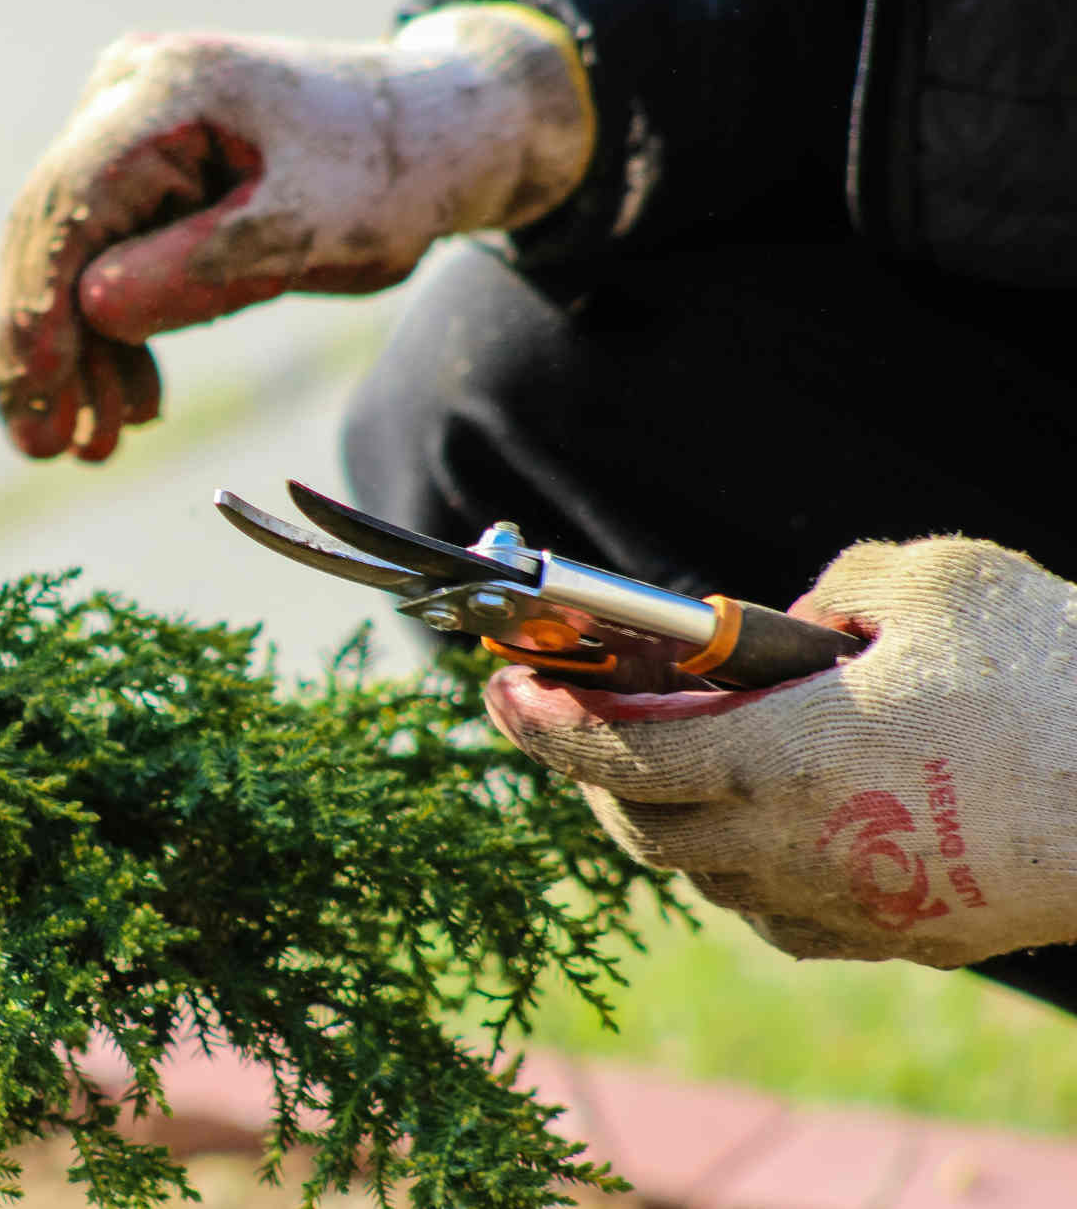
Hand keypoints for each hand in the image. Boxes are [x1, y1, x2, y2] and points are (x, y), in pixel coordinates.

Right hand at [0, 4, 593, 459]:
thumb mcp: (308, 232)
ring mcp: (130, 126)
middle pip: (54, 231)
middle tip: (44, 448)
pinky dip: (116, 330)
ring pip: (73, 252)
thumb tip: (92, 311)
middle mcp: (128, 94)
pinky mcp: (144, 167)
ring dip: (81, 353)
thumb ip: (202, 268)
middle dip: (46, 346)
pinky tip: (130, 400)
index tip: (34, 398)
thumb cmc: (386, 174)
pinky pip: (107, 252)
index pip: (70, 203)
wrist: (432, 133)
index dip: (39, 307)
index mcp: (169, 91)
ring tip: (95, 445)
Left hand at [484, 538, 1076, 967]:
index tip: (498, 691)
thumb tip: (784, 623)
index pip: (618, 754)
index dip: (544, 726)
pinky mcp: (899, 938)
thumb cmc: (1055, 676)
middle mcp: (795, 845)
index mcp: (784, 757)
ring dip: (665, 821)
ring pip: (707, 877)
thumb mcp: (933, 581)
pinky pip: (781, 913)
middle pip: (641, 828)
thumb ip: (833, 590)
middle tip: (570, 719)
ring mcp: (846, 905)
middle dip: (590, 774)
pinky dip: (743, 868)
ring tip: (661, 760)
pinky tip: (758, 826)